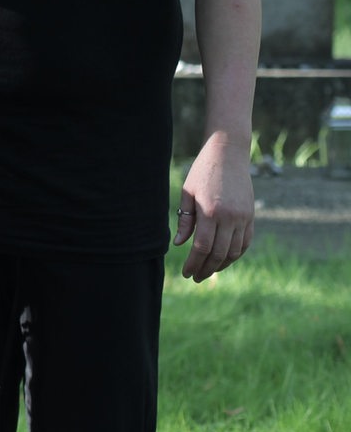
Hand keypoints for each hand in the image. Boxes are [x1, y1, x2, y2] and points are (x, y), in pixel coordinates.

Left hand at [175, 132, 253, 281]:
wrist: (228, 154)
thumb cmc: (203, 171)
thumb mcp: (188, 192)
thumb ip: (185, 219)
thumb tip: (181, 244)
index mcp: (210, 211)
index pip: (203, 247)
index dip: (194, 263)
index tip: (186, 273)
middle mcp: (230, 217)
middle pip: (219, 253)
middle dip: (206, 268)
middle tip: (196, 277)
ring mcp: (244, 218)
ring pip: (235, 251)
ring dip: (222, 264)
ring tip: (208, 270)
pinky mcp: (251, 216)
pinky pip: (245, 242)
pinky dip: (236, 254)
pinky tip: (224, 259)